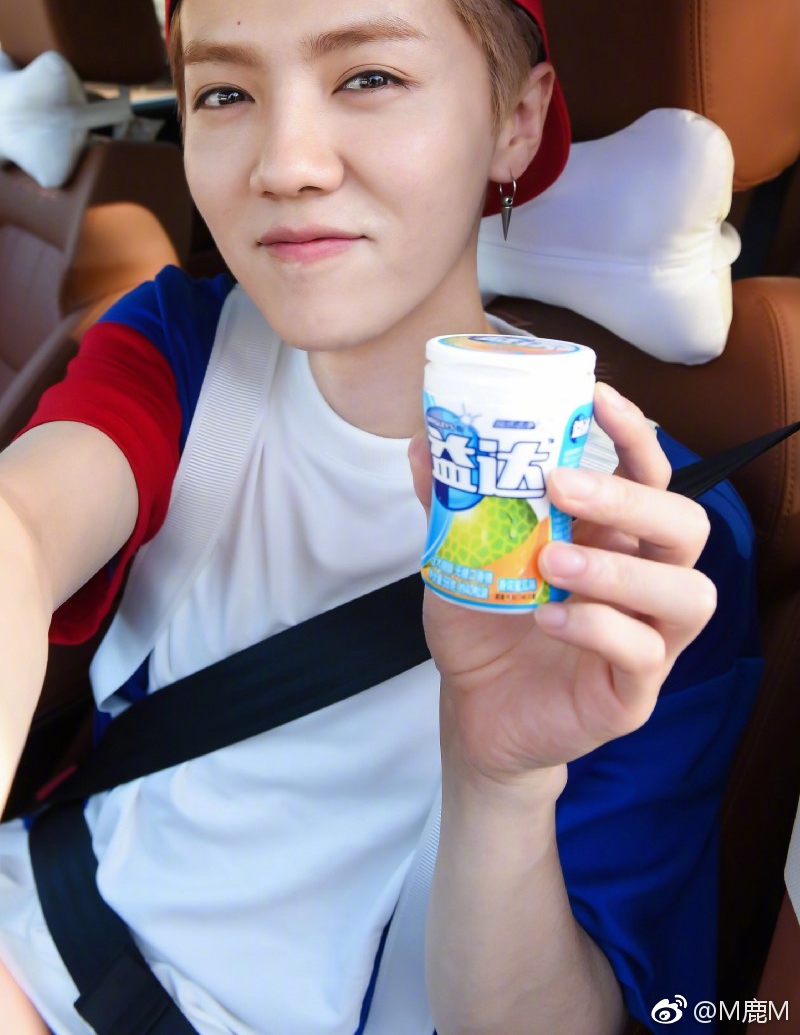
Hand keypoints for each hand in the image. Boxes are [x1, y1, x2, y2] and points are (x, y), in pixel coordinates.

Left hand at [408, 383, 715, 786]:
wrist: (473, 711)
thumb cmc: (482, 626)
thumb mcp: (458, 556)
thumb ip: (450, 502)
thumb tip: (423, 442)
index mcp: (611, 537)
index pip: (650, 477)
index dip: (635, 437)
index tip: (597, 400)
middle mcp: (643, 580)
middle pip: (684, 526)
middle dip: (629, 499)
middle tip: (561, 485)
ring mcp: (648, 638)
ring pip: (687, 593)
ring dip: (620, 569)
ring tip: (553, 562)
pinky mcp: (633, 692)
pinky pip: (644, 655)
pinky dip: (598, 629)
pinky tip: (548, 618)